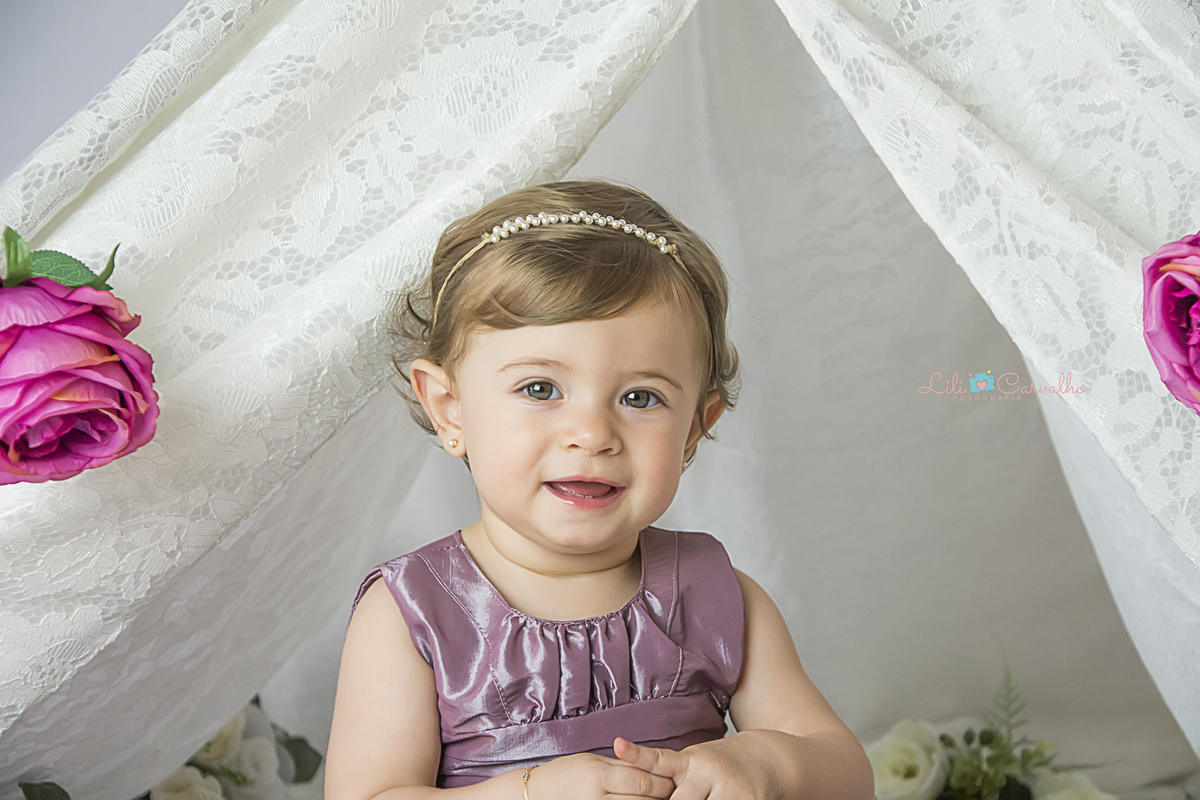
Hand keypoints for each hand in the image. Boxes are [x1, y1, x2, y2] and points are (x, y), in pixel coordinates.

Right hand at [524, 751, 676, 798]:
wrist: (533, 796)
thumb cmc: (563, 775)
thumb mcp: (591, 761)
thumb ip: (620, 765)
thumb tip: (651, 767)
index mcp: (598, 774)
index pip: (642, 780)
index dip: (663, 782)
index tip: (676, 780)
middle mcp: (597, 797)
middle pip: (642, 799)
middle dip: (663, 796)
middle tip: (678, 793)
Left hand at [612, 734, 779, 799]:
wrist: (765, 758)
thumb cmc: (720, 766)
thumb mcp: (693, 764)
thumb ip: (670, 776)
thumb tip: (640, 786)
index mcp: (689, 761)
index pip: (658, 760)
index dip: (637, 755)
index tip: (618, 745)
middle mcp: (707, 771)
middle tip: (684, 795)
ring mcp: (728, 787)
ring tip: (707, 794)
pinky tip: (723, 799)